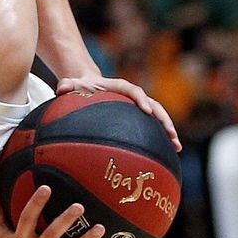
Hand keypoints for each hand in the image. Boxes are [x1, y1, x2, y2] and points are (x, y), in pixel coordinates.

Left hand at [55, 74, 181, 151]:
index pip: (134, 91)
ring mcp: (137, 106)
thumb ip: (67, 85)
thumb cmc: (79, 86)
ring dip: (168, 131)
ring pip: (157, 117)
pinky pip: (151, 127)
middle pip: (153, 106)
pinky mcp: (137, 117)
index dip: (141, 100)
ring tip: (176, 147)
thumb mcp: (71, 84)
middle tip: (171, 135)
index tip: (146, 111)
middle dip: (163, 120)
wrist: (88, 83)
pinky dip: (159, 138)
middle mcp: (132, 95)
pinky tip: (166, 154)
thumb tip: (61, 88)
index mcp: (119, 87)